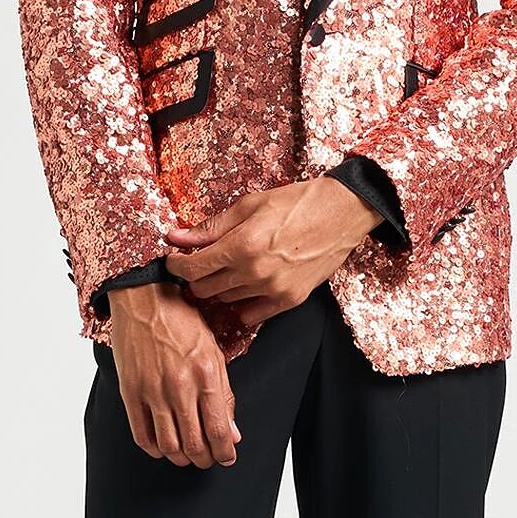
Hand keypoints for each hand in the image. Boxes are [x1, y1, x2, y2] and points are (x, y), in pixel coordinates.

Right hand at [105, 281, 241, 467]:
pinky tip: (163, 446)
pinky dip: (154, 449)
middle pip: (194, 444)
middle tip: (208, 459)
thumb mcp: (213, 352)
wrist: (143, 298)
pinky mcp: (130, 391)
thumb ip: (224, 394)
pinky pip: (141, 434)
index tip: (227, 457)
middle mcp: (179, 385)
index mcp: (205, 374)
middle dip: (205, 459)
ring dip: (181, 459)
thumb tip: (232, 432)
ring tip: (187, 455)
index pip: (219, 430)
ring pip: (169, 445)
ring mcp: (152, 390)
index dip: (225, 452)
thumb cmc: (181, 321)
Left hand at [163, 177, 377, 325]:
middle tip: (202, 262)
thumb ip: (211, 226)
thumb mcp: (249, 205)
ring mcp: (273, 290)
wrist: (342, 213)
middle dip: (197, 276)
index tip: (174, 259)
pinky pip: (251, 314)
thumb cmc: (297, 203)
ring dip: (221, 286)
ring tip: (232, 267)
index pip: (192, 267)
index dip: (176, 264)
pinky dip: (243, 303)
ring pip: (226, 300)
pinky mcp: (289, 300)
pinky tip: (248, 285)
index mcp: (241, 245)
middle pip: (204, 289)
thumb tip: (176, 236)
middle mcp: (254, 272)